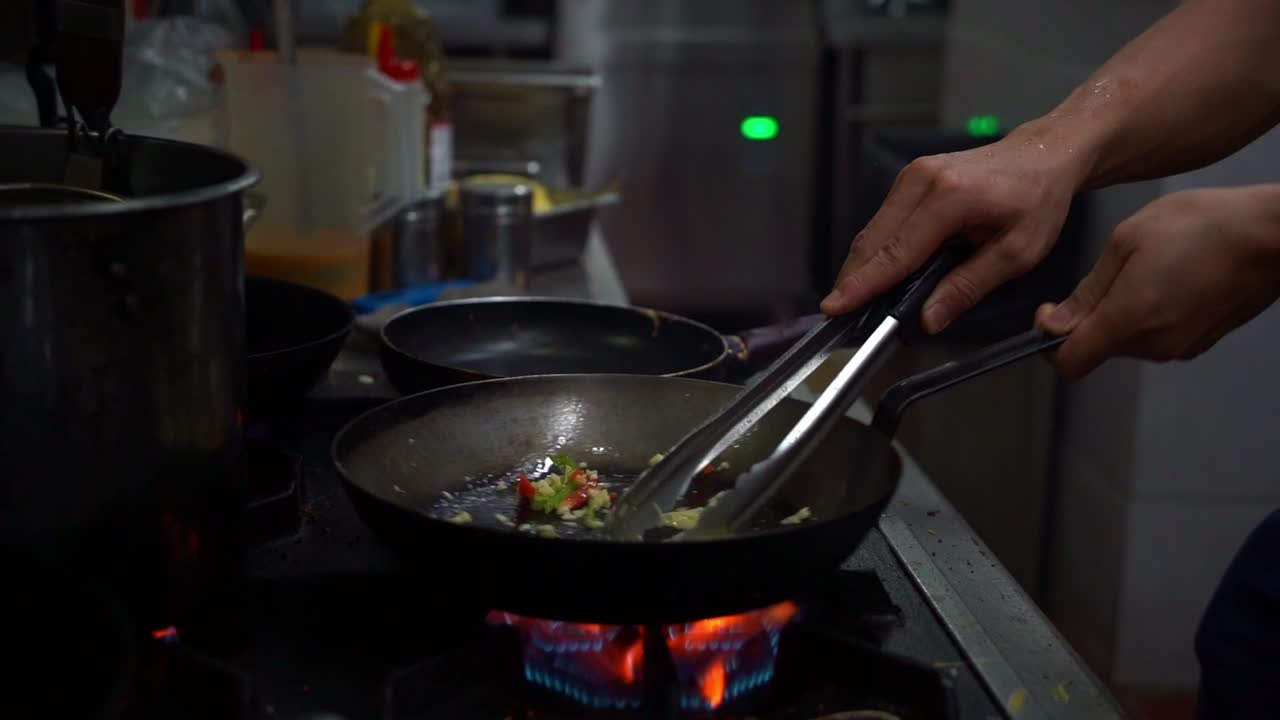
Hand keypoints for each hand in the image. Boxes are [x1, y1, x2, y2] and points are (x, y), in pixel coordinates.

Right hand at [821, 127, 1082, 332]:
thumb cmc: (1038, 199)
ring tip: (857, 301)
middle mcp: (923, 179)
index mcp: (952, 196)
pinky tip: (878, 275)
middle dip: (854, 280)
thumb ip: (969, 286)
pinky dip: (877, 251)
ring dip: (863, 267)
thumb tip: (928, 319)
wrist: (1045, 152)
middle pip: (873, 241)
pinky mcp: (910, 179)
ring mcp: (912, 175)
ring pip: (873, 231)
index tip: (835, 306)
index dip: (864, 284)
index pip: (898, 251)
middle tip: (843, 316)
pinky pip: (883, 221)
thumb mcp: (1018, 252)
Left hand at [1036, 186, 1279, 377]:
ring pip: (1128, 342)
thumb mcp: (1128, 242)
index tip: (1051, 311)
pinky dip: (1151, 315)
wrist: (1273, 233)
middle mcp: (1155, 345)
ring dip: (1122, 314)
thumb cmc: (1202, 225)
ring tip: (1147, 268)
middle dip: (1090, 319)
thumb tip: (1053, 325)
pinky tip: (1170, 278)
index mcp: (1130, 321)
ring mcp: (1183, 347)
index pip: (1070, 363)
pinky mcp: (1202, 341)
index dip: (1051, 342)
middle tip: (1111, 273)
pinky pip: (1158, 336)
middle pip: (1098, 349)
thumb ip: (1087, 291)